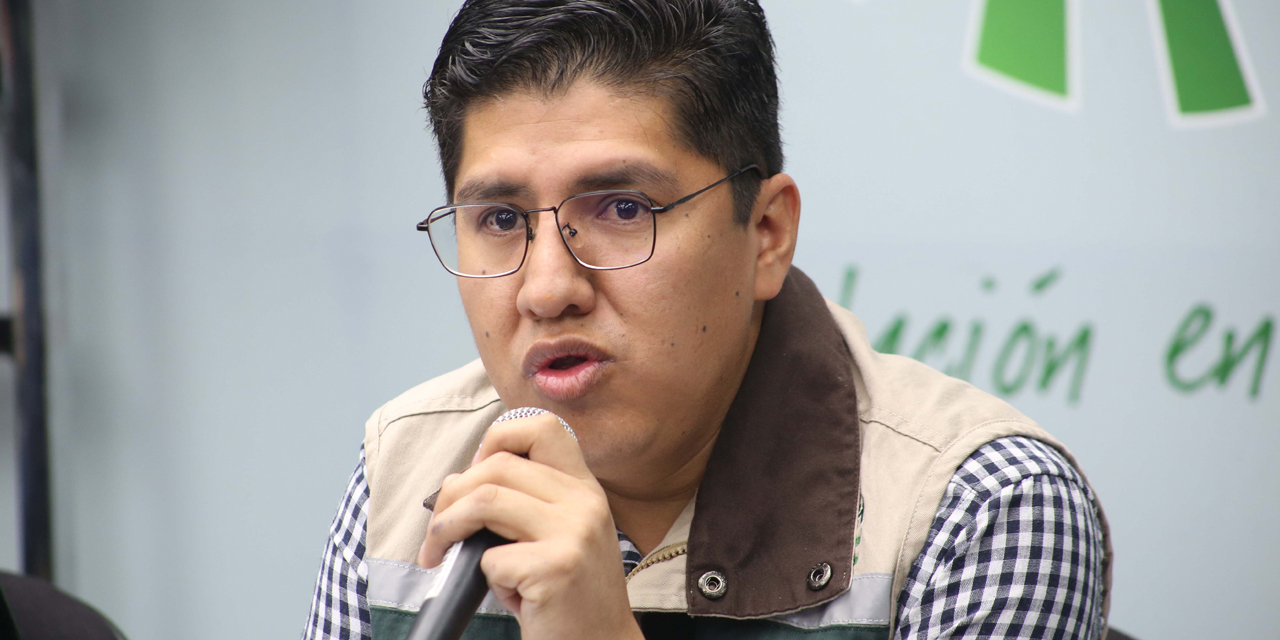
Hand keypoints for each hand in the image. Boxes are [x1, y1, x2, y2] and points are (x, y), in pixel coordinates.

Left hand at [417, 412, 642, 639]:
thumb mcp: (558, 535)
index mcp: (585, 488)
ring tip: (438, 553)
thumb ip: (525, 502)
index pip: (541, 428)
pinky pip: (491, 559)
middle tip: (438, 531)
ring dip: (446, 527)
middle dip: (450, 496)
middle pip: (497, 465)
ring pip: (486, 499)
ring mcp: (574, 533)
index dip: (497, 439)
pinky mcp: (557, 568)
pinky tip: (508, 594)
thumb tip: (457, 483)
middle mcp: (585, 502)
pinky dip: (485, 579)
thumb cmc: (566, 595)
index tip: (476, 473)